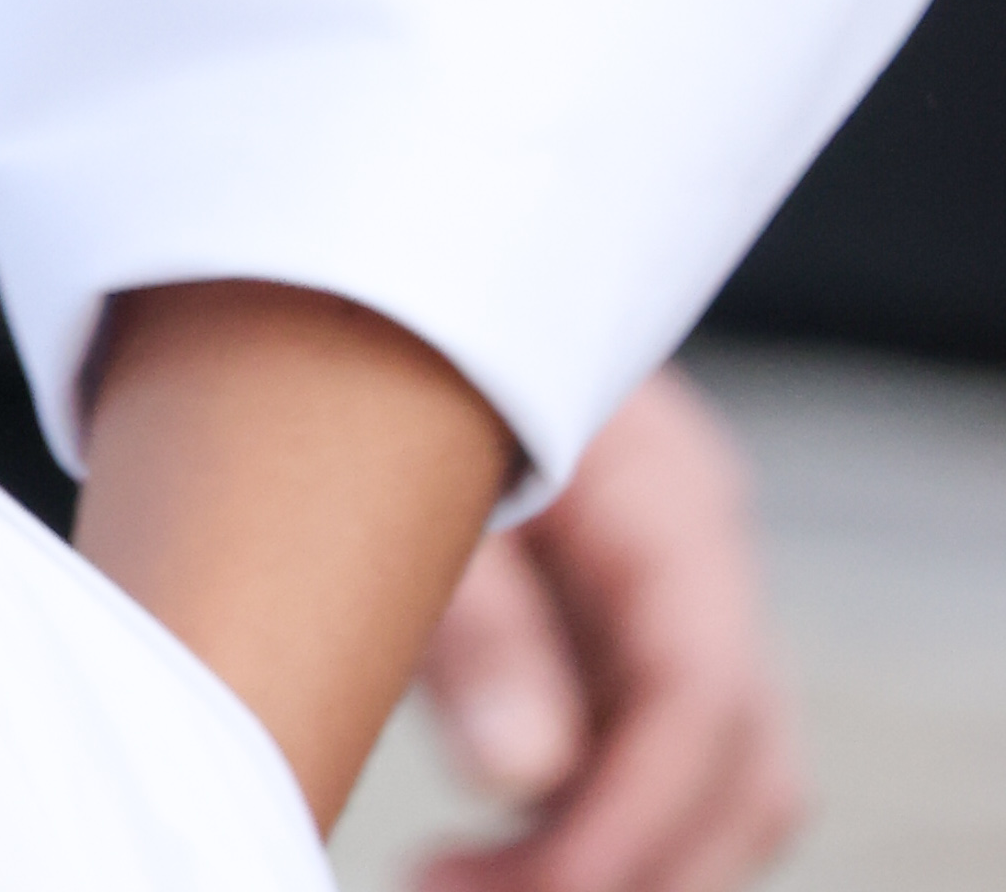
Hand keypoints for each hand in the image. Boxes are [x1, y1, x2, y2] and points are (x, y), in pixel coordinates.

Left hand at [409, 370, 802, 891]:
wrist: (352, 263)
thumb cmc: (376, 340)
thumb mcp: (405, 458)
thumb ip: (471, 610)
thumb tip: (522, 773)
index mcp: (658, 483)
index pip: (702, 693)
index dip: (630, 820)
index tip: (526, 891)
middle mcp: (693, 543)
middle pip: (740, 768)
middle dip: (630, 872)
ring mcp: (670, 587)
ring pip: (714, 786)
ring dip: (612, 866)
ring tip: (451, 884)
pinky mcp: (620, 623)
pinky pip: (650, 761)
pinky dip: (589, 830)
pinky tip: (477, 851)